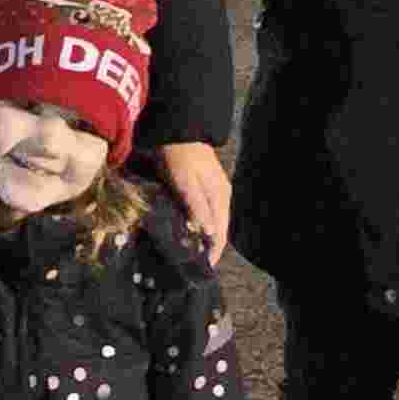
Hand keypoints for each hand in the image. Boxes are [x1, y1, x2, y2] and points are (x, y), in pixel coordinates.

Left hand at [153, 140, 231, 264]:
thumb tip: (209, 235)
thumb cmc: (179, 156)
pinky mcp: (204, 187)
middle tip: (191, 265)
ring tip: (187, 252)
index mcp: (220, 197)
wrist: (177, 130)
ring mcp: (214, 191)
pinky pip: (204, 212)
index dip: (213, 253)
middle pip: (218, 230)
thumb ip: (197, 208)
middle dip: (207, 248)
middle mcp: (221, 196)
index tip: (202, 269)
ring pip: (211, 222)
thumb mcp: (186, 183)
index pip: (220, 234)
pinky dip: (197, 224)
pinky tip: (186, 230)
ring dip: (201, 237)